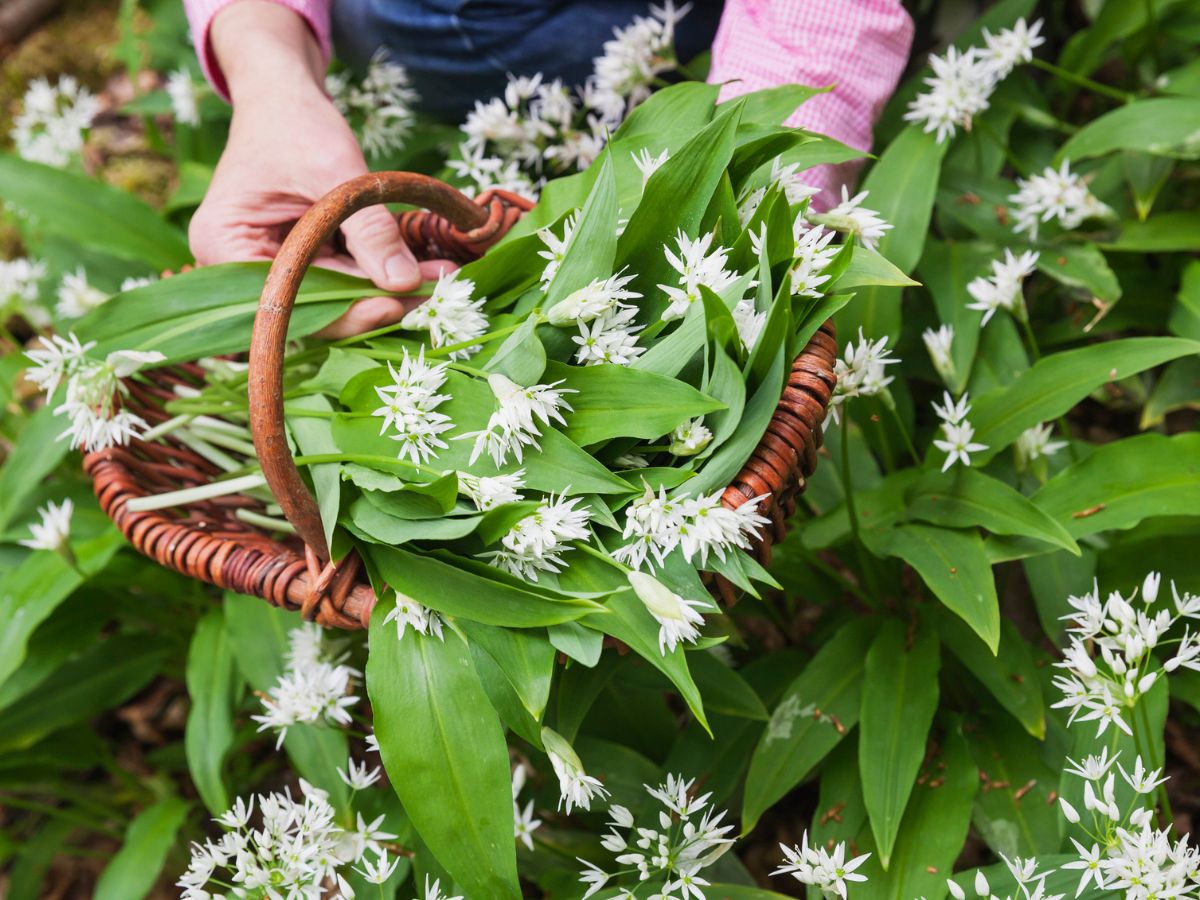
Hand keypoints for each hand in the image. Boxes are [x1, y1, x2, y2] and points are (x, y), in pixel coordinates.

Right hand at [189, 1, 447, 337]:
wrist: (285, 94)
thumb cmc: (295, 122)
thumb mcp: (336, 172)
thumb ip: (369, 229)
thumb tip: (405, 283)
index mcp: (223, 245)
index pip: (286, 302)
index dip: (342, 311)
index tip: (395, 305)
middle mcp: (237, 265)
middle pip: (312, 305)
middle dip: (375, 300)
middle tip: (434, 293)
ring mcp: (268, 263)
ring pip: (334, 295)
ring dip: (387, 288)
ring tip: (440, 275)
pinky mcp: (298, 258)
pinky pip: (342, 276)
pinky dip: (380, 271)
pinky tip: (423, 266)